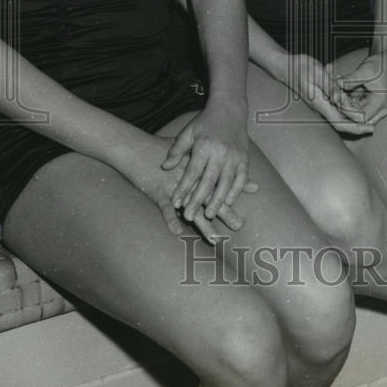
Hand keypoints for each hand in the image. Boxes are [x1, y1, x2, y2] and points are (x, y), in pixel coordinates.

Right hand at [117, 132, 247, 239]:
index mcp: (196, 168)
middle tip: (239, 226)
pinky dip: (170, 219)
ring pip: (191, 207)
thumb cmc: (161, 149)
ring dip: (202, 224)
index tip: (251, 197)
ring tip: (214, 239)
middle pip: (209, 197)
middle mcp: (188, 178)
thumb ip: (205, 158)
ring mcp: (173, 186)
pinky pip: (165, 208)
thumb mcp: (184, 149)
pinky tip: (178, 232)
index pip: (218, 181)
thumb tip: (227, 165)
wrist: (135, 147)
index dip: (232, 191)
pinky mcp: (157, 192)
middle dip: (224, 212)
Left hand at [162, 108, 256, 236]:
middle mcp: (220, 152)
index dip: (183, 189)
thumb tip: (165, 167)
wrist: (230, 108)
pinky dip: (236, 191)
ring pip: (226, 183)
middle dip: (198, 200)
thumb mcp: (187, 132)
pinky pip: (241, 178)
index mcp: (204, 146)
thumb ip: (176, 150)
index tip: (176, 204)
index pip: (192, 172)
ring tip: (208, 214)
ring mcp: (234, 156)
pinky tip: (228, 202)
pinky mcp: (245, 158)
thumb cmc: (205, 122)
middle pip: (208, 181)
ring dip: (217, 200)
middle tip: (189, 216)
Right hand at [285, 52, 374, 135]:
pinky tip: (363, 102)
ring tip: (379, 111)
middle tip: (380, 120)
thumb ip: (330, 86)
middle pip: (345, 124)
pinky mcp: (324, 100)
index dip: (357, 127)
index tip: (372, 127)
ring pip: (344, 117)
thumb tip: (341, 100)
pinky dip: (353, 108)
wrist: (286, 67)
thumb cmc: (300, 68)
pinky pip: (340, 108)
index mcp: (320, 104)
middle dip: (363, 125)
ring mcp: (322, 105)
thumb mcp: (317, 73)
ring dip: (360, 116)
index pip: (341, 123)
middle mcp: (322, 108)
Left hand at [335, 52, 386, 125]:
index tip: (340, 97)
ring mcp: (362, 102)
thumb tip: (337, 83)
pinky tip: (336, 77)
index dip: (349, 111)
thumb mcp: (366, 71)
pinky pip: (344, 97)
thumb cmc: (380, 65)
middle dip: (340, 103)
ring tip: (333, 80)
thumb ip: (351, 79)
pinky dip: (338, 89)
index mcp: (377, 103)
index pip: (362, 117)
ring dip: (337, 95)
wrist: (384, 60)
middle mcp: (370, 106)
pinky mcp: (356, 97)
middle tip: (333, 90)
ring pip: (345, 105)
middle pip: (352, 114)